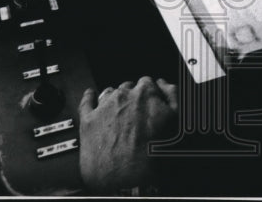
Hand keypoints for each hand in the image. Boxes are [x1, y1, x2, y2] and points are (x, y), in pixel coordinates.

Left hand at [78, 76, 178, 193]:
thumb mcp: (175, 122)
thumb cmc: (150, 155)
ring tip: (120, 112)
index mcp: (145, 94)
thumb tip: (165, 85)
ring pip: (109, 92)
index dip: (150, 94)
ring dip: (115, 98)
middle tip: (137, 114)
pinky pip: (86, 101)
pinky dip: (89, 96)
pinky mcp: (88, 120)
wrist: (123, 179)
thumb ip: (172, 97)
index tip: (150, 102)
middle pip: (128, 87)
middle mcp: (123, 96)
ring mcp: (103, 107)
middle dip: (133, 97)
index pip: (148, 83)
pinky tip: (91, 95)